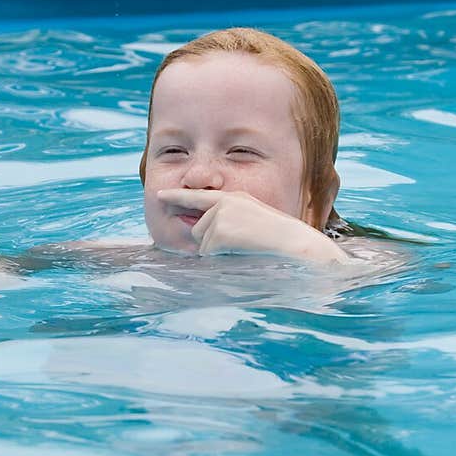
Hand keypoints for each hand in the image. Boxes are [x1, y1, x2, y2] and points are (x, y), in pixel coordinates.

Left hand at [156, 189, 349, 265]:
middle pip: (199, 231)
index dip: (177, 197)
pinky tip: (242, 252)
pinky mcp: (219, 230)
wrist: (295, 244)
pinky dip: (222, 259)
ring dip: (220, 253)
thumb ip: (229, 223)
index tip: (159, 195)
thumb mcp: (254, 223)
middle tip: (242, 245)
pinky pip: (208, 254)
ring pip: (203, 244)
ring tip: (246, 248)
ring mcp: (221, 215)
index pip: (200, 197)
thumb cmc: (280, 241)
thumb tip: (203, 238)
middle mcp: (224, 202)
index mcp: (234, 198)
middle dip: (212, 245)